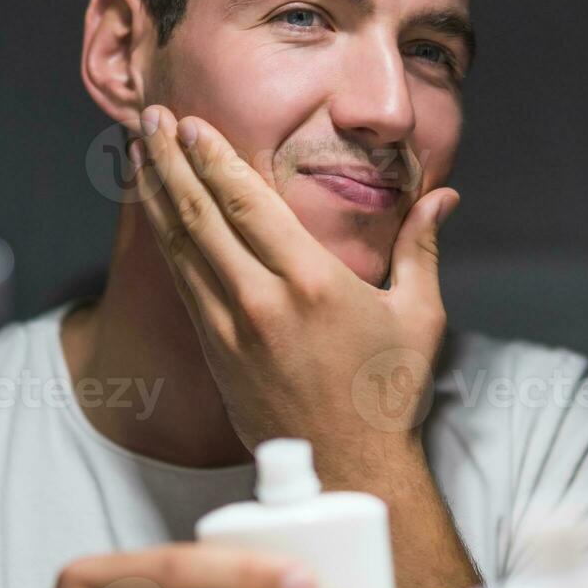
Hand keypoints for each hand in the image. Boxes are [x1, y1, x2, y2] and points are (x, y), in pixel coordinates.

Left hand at [130, 105, 458, 473]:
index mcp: (313, 283)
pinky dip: (167, 242)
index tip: (193, 124)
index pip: (249, 204)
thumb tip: (447, 196)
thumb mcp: (419, 314)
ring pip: (181, 248)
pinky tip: (159, 216)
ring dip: (157, 195)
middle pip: (202, 215)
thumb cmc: (388, 392)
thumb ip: (423, 246)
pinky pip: (183, 285)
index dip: (215, 158)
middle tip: (153, 118)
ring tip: (141, 153)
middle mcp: (262, 302)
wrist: (349, 469)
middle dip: (172, 161)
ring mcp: (231, 330)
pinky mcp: (217, 354)